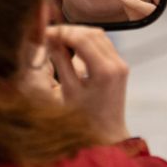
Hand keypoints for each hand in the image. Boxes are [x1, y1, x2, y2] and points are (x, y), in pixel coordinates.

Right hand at [46, 25, 130, 142]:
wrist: (106, 135)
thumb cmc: (84, 120)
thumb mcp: (68, 90)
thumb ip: (60, 62)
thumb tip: (50, 39)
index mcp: (104, 71)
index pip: (81, 38)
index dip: (61, 32)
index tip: (45, 34)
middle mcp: (116, 64)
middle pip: (91, 33)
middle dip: (69, 31)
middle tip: (50, 36)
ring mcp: (121, 64)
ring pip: (99, 35)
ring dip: (79, 34)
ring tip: (59, 41)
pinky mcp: (121, 66)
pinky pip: (104, 44)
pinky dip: (88, 42)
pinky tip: (73, 48)